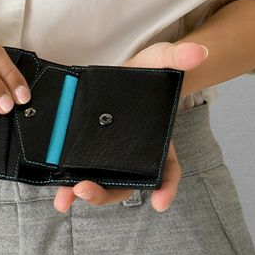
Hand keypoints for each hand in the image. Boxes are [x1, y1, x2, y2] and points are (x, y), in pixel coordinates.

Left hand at [53, 40, 209, 213]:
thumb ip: (176, 57)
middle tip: (86, 189)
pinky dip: (67, 186)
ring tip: (65, 197)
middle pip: (124, 185)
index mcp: (155, 143)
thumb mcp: (158, 59)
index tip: (160, 202)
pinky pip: (77, 173)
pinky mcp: (82, 151)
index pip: (167, 171)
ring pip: (99, 185)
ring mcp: (105, 156)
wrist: (115, 72)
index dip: (166, 188)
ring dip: (82, 194)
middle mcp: (131, 156)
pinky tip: (56, 192)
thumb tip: (198, 51)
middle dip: (105, 193)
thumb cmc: (141, 73)